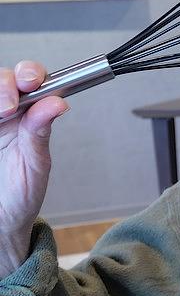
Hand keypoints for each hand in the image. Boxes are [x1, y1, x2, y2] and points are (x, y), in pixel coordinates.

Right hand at [0, 61, 68, 277]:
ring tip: (3, 113)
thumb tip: (58, 103)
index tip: (32, 83)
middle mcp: (4, 113)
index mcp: (27, 115)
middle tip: (10, 105)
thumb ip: (40, 132)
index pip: (29, 80)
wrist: (1, 221)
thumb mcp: (36, 163)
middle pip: (1, 79)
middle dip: (5, 83)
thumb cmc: (21, 193)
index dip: (30, 74)